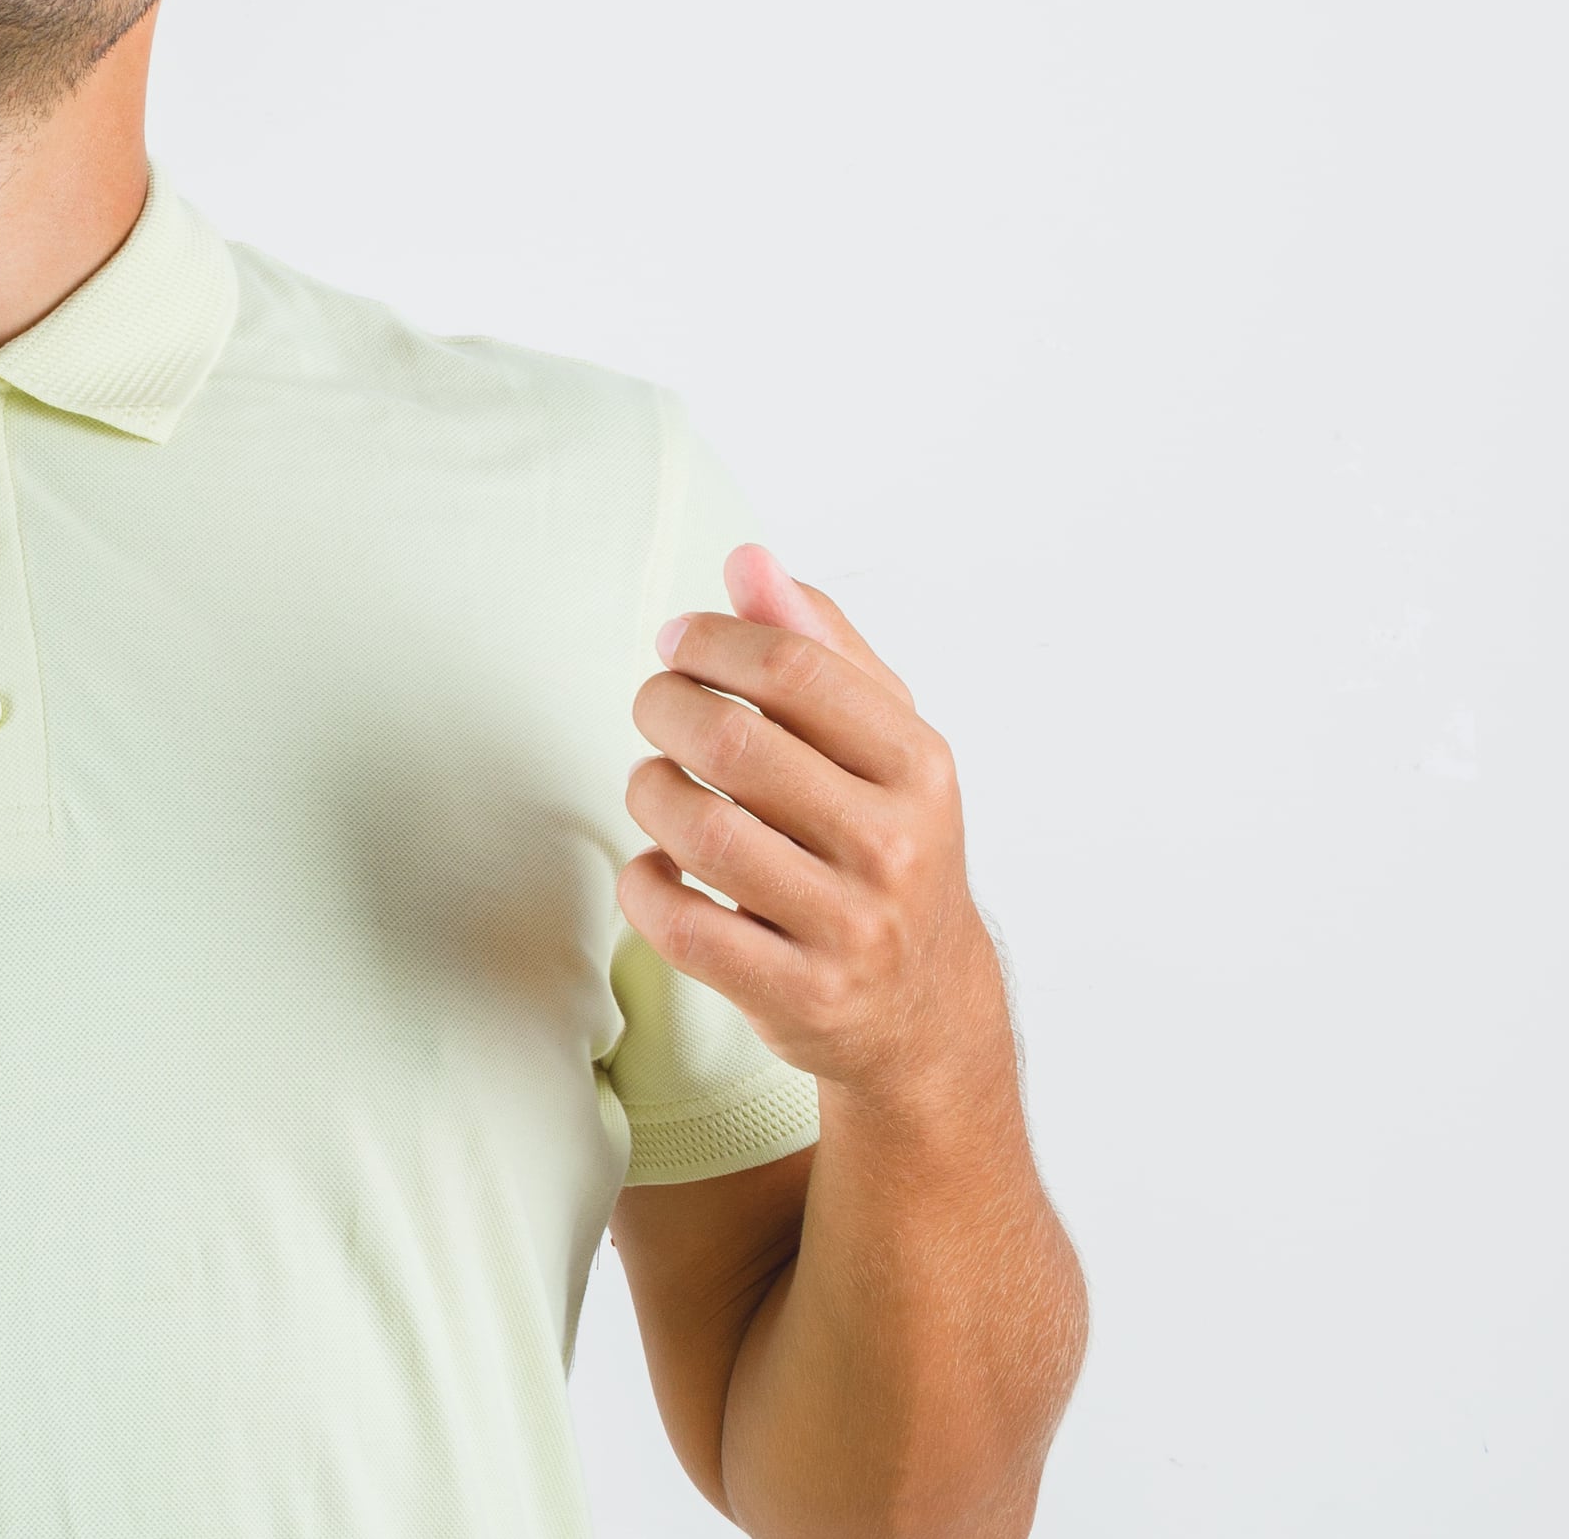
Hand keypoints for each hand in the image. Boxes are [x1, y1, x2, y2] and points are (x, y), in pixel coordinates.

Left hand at [622, 545, 1007, 1107]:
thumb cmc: (885, 844)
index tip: (677, 641)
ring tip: (655, 782)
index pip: (794, 669)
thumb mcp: (880, 741)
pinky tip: (657, 864)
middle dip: (665, 705)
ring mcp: (848, 927)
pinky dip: (644, 883)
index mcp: (919, 766)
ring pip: (700, 833)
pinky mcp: (797, 995)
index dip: (714, 641)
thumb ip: (818, 645)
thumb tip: (749, 561)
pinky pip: (680, 925)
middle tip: (653, 704)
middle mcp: (893, 846)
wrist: (924, 1008)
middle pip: (735, 745)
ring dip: (650, 791)